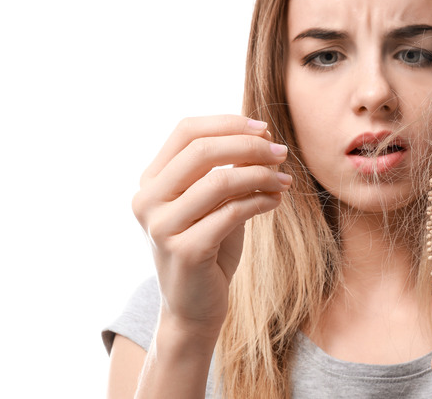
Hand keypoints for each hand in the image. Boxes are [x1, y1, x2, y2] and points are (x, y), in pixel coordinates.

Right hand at [131, 115, 290, 337]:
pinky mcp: (185, 251)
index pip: (185, 131)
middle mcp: (147, 200)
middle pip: (201, 151)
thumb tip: (262, 136)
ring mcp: (161, 227)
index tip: (264, 129)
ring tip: (284, 180)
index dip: (227, 124)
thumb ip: (228, 170)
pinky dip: (260, 202)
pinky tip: (276, 202)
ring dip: (260, 175)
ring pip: (219, 182)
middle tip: (281, 153)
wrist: (193, 308)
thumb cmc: (208, 247)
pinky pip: (232, 213)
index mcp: (151, 181)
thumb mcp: (214, 203)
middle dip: (248, 146)